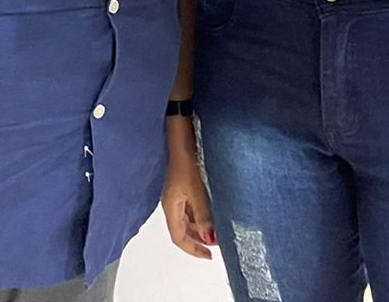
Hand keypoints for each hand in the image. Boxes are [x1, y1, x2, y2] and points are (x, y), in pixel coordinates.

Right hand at [162, 122, 215, 259]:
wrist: (180, 132)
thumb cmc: (184, 158)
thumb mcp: (195, 190)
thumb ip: (203, 215)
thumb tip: (210, 238)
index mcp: (171, 206)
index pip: (178, 237)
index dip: (193, 249)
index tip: (209, 256)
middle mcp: (172, 201)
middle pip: (183, 229)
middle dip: (198, 239)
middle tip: (216, 245)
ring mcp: (178, 192)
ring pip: (188, 217)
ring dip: (201, 226)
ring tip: (218, 229)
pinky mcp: (184, 182)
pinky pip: (192, 205)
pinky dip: (202, 213)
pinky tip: (214, 210)